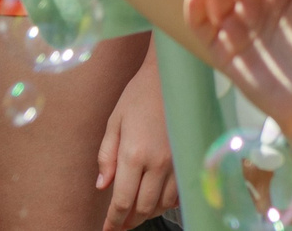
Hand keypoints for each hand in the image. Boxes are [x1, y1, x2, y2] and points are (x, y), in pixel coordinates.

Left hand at [97, 53, 177, 230]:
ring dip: (148, 212)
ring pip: (163, 204)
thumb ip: (106, 156)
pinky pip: (179, 193)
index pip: (122, 200)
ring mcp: (177, 163)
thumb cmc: (139, 95)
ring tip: (137, 212)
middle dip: (130, 220)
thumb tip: (101, 185)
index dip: (114, 220)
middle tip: (120, 224)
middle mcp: (157, 163)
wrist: (172, 76)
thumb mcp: (114, 121)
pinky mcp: (190, 159)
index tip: (108, 229)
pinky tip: (157, 198)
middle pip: (143, 208)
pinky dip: (167, 202)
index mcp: (134, 154)